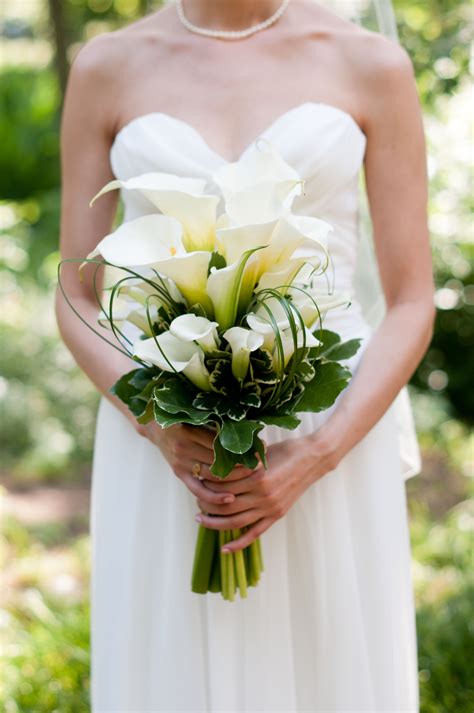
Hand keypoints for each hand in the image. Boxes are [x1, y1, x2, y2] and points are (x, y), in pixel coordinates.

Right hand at [136, 420, 254, 509]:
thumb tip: (247, 426)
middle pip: (218, 460)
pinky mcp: (179, 474)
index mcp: (189, 430)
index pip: (221, 442)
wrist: (154, 425)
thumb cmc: (181, 416)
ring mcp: (180, 463)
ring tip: (252, 480)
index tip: (260, 447)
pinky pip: (198, 490)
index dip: (242, 446)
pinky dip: (214, 496)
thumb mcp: (196, 414)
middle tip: (260, 466)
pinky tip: (230, 499)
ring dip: (233, 480)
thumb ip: (217, 420)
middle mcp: (183, 448)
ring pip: (211, 476)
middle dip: (242, 464)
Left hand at [195, 434, 338, 552]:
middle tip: (195, 500)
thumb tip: (217, 462)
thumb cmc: (285, 450)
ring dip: (215, 523)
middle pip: (225, 504)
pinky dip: (239, 544)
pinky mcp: (276, 515)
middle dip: (206, 504)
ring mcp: (270, 507)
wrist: (313, 458)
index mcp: (257, 476)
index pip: (223, 484)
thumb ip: (242, 461)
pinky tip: (224, 549)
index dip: (207, 483)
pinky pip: (255, 533)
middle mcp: (262, 494)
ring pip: (236, 522)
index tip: (197, 480)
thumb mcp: (261, 452)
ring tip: (201, 519)